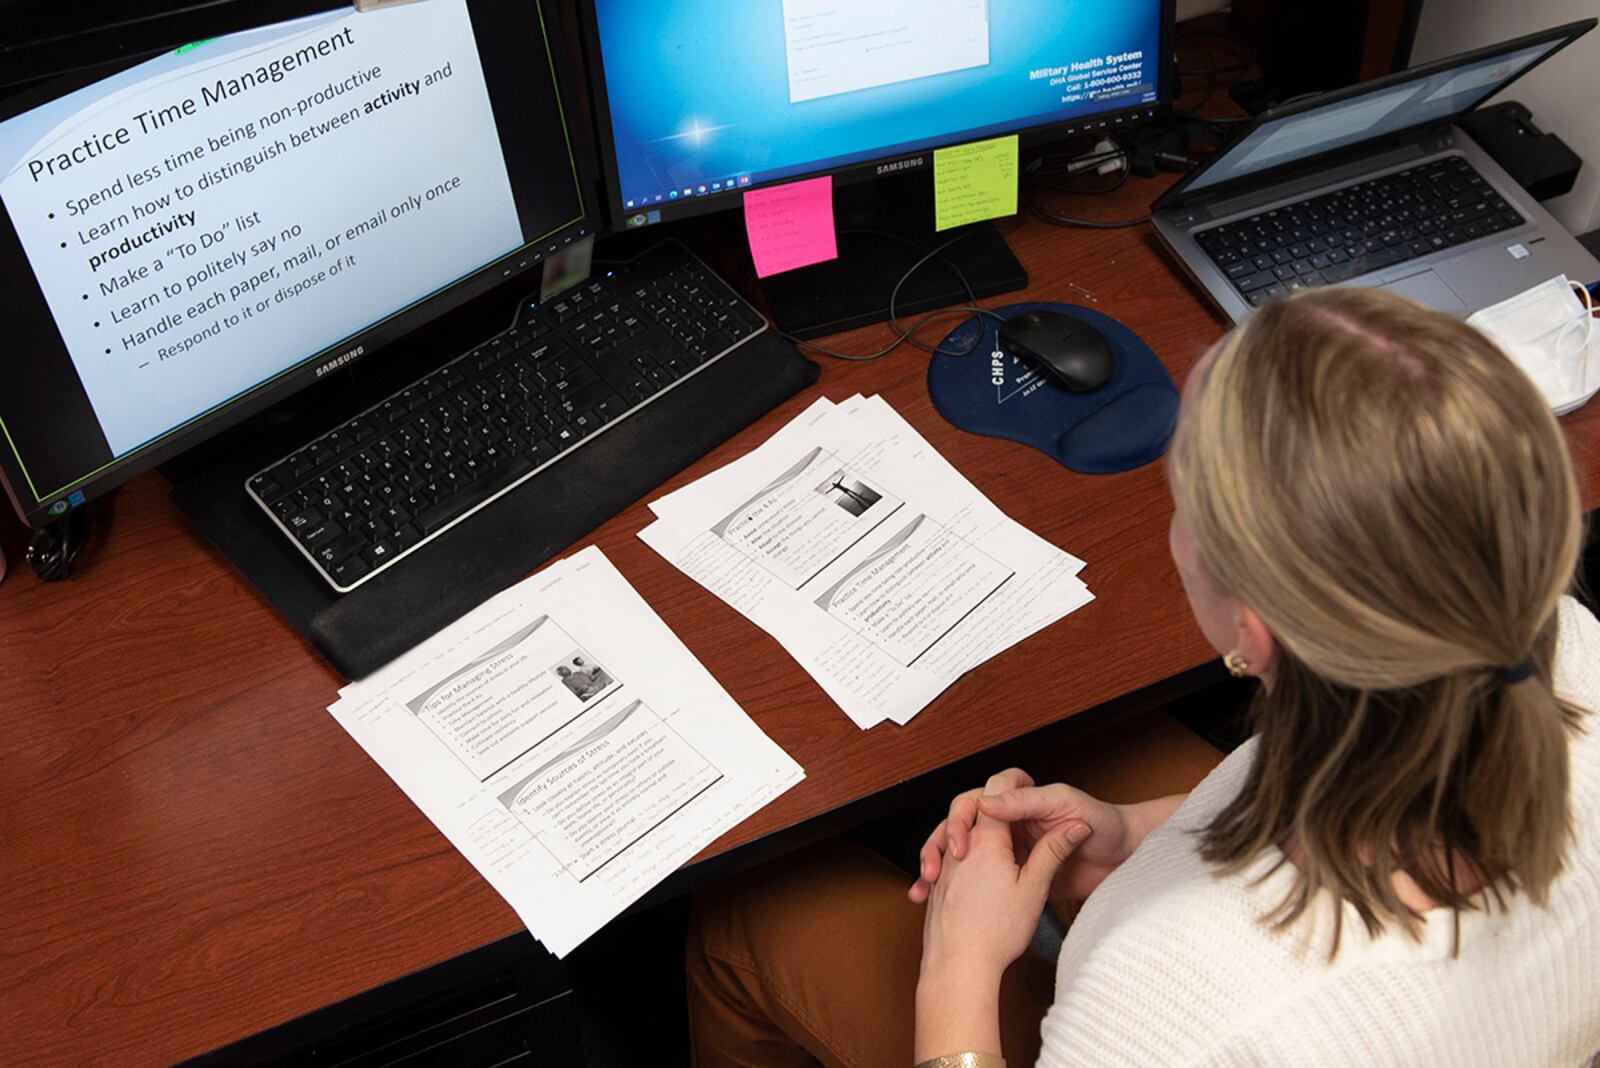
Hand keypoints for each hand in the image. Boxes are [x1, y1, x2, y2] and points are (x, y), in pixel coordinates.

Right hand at [909, 770, 1142, 904]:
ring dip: (941, 867)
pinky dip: (959, 890)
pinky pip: (982, 880)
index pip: (975, 802)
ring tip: (926, 886)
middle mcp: (1010, 825)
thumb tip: (987, 800)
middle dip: (940, 845)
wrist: (1128, 858)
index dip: (960, 818)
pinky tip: (941, 899)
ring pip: (963, 854)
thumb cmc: (1104, 824)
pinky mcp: (1019, 878)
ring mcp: (1012, 853)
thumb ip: (1027, 803)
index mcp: (1019, 804)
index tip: (960, 843)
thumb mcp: (1066, 806)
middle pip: (961, 828)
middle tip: (935, 869)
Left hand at [917, 771, 1090, 981]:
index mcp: (987, 841)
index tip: (1026, 777)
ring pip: (951, 830)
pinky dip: (953, 851)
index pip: (996, 792)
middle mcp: (961, 848)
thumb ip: (1052, 851)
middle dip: (986, 799)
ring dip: (967, 825)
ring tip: (984, 834)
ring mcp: (944, 866)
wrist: (958, 967)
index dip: (1013, 779)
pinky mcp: (937, 885)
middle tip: (1005, 801)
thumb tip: (1075, 827)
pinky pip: (942, 856)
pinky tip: (965, 865)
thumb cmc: (996, 933)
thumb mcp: (1034, 888)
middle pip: (967, 805)